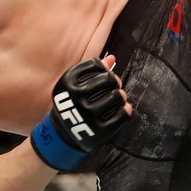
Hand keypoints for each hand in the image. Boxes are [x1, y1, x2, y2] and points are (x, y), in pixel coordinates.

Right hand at [30, 55, 131, 171]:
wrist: (64, 132)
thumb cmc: (72, 102)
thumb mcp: (75, 84)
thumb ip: (92, 70)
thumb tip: (112, 58)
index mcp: (68, 83)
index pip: (96, 65)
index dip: (104, 69)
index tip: (104, 74)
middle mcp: (77, 98)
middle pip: (108, 79)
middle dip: (114, 81)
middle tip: (113, 86)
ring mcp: (89, 115)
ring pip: (118, 96)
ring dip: (121, 95)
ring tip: (118, 97)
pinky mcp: (100, 130)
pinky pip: (122, 116)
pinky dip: (126, 110)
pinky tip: (124, 108)